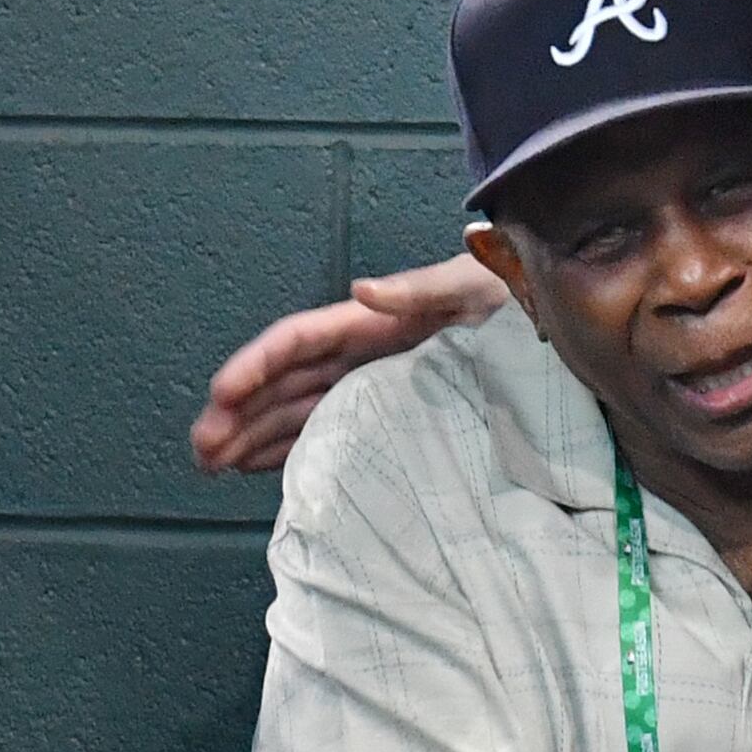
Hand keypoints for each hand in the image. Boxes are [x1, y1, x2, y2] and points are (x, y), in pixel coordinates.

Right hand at [190, 254, 505, 473]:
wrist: (552, 326)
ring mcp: (371, 383)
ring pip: (295, 409)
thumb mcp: (474, 287)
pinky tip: (260, 465)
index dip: (255, 365)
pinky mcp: (390, 410)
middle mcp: (362, 352)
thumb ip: (420, 288)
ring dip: (251, 434)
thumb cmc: (515, 300)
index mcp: (373, 322)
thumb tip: (361, 291)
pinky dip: (290, 445)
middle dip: (237, 412)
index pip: (296, 341)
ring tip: (212, 464)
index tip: (220, 394)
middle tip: (200, 450)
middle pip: (283, 382)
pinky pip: (326, 427)